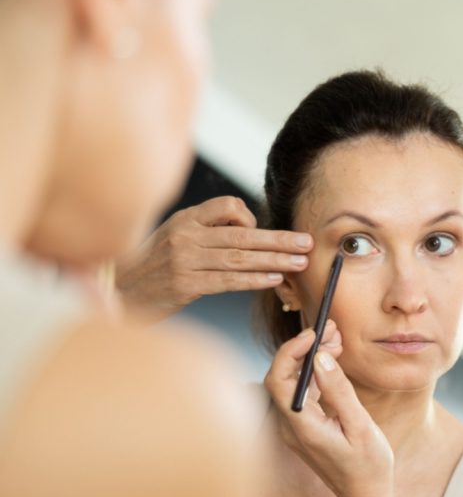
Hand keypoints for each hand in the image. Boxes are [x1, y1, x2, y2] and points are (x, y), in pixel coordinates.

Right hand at [116, 196, 312, 318]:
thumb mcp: (175, 235)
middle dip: (280, 239)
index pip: (227, 205)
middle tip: (307, 242)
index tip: (261, 231)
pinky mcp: (186, 285)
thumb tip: (251, 232)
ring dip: (275, 261)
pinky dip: (254, 280)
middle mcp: (186, 235)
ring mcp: (185, 260)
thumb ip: (208, 230)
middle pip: (243, 234)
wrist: (121, 291)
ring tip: (299, 263)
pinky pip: (229, 281)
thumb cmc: (155, 264)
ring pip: (240, 258)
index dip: (249, 216)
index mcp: (186, 218)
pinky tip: (274, 279)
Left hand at [264, 321, 394, 496]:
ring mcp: (295, 427)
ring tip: (336, 339)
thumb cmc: (368, 466)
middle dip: (303, 349)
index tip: (314, 335)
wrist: (365, 496)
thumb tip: (321, 357)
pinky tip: (333, 360)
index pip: (278, 380)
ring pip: (292, 382)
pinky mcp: (304, 426)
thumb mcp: (359, 426)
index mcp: (301, 427)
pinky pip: (302, 392)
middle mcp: (291, 426)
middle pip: (283, 377)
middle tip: (330, 330)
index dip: (291, 352)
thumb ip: (339, 391)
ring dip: (310, 358)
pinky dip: (315, 373)